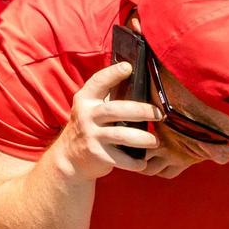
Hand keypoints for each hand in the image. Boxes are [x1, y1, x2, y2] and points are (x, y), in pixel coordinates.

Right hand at [56, 61, 159, 180]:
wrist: (69, 157)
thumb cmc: (90, 127)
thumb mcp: (91, 109)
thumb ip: (108, 99)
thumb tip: (139, 82)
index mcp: (85, 99)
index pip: (98, 82)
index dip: (113, 73)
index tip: (129, 67)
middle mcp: (86, 115)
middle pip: (116, 110)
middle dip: (141, 110)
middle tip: (159, 114)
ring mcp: (91, 135)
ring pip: (122, 135)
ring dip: (143, 138)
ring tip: (155, 141)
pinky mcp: (98, 154)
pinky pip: (122, 158)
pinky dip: (136, 162)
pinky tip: (144, 162)